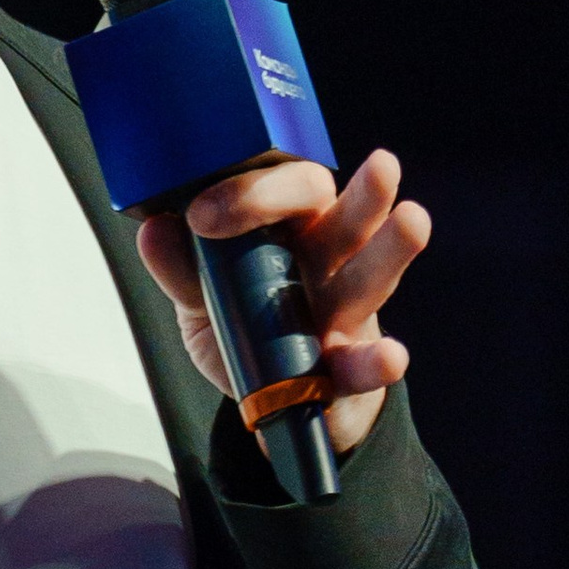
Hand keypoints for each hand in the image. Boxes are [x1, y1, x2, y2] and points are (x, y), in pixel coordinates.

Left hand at [136, 150, 429, 463]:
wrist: (272, 403)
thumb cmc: (245, 330)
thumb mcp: (200, 301)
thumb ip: (182, 270)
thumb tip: (154, 231)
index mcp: (287, 232)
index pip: (286, 191)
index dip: (251, 193)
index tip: (202, 216)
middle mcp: (325, 261)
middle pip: (347, 220)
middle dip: (364, 195)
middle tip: (383, 165)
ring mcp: (344, 311)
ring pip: (371, 276)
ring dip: (392, 249)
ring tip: (414, 219)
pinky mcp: (352, 366)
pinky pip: (367, 363)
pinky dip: (379, 362)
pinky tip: (390, 356)